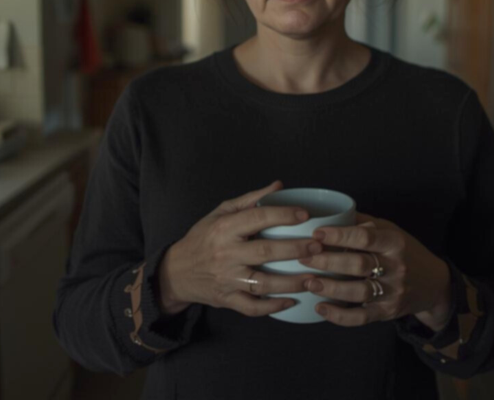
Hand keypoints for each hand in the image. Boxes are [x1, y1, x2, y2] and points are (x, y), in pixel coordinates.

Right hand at [158, 180, 324, 316]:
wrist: (176, 272)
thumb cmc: (203, 238)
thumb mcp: (220, 213)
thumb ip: (250, 199)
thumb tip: (278, 185)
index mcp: (225, 229)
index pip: (258, 218)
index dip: (283, 215)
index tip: (305, 215)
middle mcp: (226, 254)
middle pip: (266, 252)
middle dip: (295, 249)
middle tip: (318, 247)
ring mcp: (227, 279)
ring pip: (263, 283)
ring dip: (290, 282)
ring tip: (313, 278)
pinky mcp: (227, 299)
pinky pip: (252, 307)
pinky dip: (272, 307)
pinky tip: (291, 301)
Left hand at [297, 212, 451, 328]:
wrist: (433, 284)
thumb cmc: (405, 252)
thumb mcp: (390, 231)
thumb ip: (362, 223)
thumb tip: (328, 212)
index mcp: (395, 242)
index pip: (365, 237)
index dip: (340, 234)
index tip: (316, 233)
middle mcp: (396, 267)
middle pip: (359, 264)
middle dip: (328, 261)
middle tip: (302, 257)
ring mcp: (393, 292)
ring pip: (358, 291)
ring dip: (331, 288)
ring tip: (308, 282)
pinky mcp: (387, 312)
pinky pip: (361, 317)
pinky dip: (339, 315)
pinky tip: (320, 308)